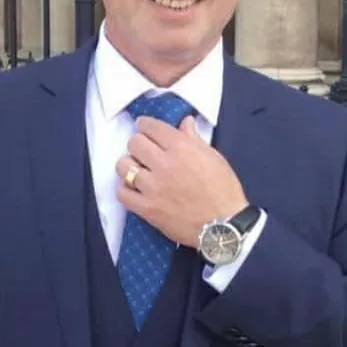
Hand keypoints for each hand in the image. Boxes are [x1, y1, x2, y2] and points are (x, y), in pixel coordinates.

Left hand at [117, 115, 248, 247]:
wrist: (224, 225)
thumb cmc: (224, 190)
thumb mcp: (214, 158)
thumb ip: (194, 138)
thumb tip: (185, 122)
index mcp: (182, 148)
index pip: (151, 127)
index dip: (144, 124)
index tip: (143, 127)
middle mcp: (164, 164)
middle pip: (134, 143)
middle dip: (138, 143)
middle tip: (143, 150)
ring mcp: (153, 187)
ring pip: (124, 166)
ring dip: (129, 165)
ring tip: (137, 169)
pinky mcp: (147, 208)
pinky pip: (122, 194)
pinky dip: (125, 189)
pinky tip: (134, 189)